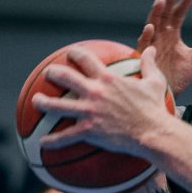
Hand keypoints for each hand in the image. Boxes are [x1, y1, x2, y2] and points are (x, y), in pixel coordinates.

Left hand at [36, 45, 172, 154]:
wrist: (153, 132)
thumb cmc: (155, 108)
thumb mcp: (155, 82)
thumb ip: (149, 65)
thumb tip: (149, 50)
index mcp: (108, 79)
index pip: (86, 59)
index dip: (75, 55)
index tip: (71, 55)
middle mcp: (94, 92)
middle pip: (65, 77)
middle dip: (53, 73)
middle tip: (48, 74)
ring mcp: (89, 112)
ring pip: (58, 105)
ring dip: (44, 102)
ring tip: (36, 101)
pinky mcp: (89, 131)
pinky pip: (66, 136)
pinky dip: (53, 140)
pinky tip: (43, 143)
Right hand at [137, 0, 191, 96]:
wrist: (165, 95)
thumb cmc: (176, 77)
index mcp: (171, 35)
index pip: (178, 14)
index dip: (184, 3)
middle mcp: (160, 37)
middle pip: (164, 15)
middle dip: (168, 2)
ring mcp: (151, 46)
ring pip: (152, 26)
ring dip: (155, 14)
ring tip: (161, 1)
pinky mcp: (145, 59)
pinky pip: (144, 46)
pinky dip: (146, 37)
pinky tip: (151, 28)